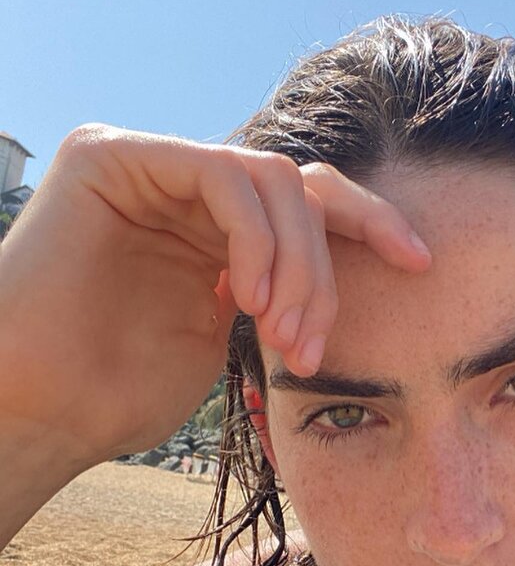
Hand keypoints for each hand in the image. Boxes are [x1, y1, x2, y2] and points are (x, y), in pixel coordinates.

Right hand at [0, 123, 429, 469]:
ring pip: (269, 180)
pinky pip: (220, 175)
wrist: (43, 410)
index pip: (309, 202)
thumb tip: (335, 284)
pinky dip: (253, 237)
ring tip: (281, 336)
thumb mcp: (225, 337)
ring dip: (295, 263)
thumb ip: (272, 293)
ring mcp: (150, 164)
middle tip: (312, 347)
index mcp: (215, 224)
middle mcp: (186, 185)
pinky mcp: (112, 155)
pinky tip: (249, 300)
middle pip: (299, 188)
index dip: (371, 223)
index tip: (420, 264)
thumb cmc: (122, 390)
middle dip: (327, 269)